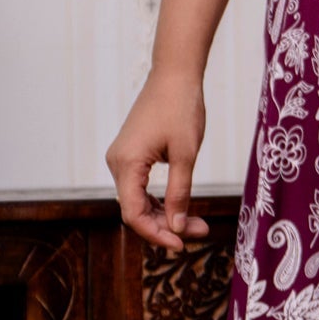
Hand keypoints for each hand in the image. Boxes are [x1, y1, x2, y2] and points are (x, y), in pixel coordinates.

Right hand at [105, 68, 210, 252]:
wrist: (174, 75)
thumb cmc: (181, 109)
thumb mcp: (186, 154)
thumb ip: (179, 193)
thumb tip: (177, 227)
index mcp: (126, 163)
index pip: (134, 214)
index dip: (157, 233)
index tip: (182, 244)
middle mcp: (117, 163)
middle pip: (136, 210)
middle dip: (167, 225)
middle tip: (201, 231)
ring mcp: (121, 158)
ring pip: (139, 200)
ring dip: (165, 215)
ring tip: (198, 223)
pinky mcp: (130, 155)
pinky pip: (140, 186)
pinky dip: (159, 200)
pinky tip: (181, 208)